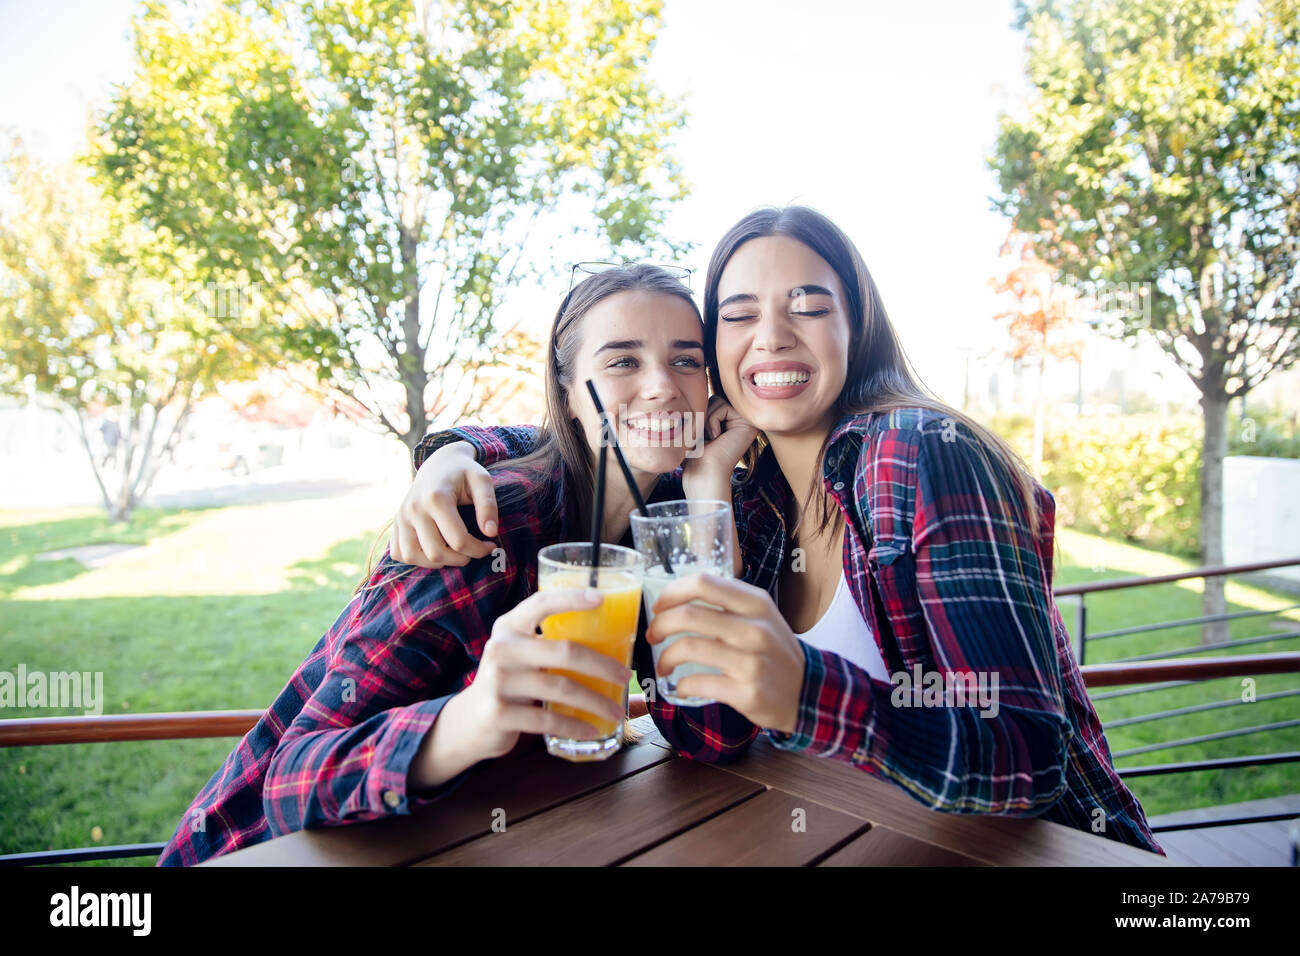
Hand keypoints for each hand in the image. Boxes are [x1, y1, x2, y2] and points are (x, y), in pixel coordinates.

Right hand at [389, 441, 500, 567]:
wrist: (439, 463)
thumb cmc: (464, 472)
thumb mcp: (482, 480)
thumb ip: (488, 505)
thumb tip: (491, 533)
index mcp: (436, 499)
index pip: (458, 541)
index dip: (479, 550)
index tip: (491, 545)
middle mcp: (414, 509)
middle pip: (435, 553)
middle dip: (460, 559)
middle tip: (473, 550)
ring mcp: (401, 517)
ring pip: (413, 557)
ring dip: (437, 562)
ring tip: (453, 552)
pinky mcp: (396, 523)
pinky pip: (398, 553)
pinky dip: (415, 559)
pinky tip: (433, 549)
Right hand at [438, 588, 634, 762]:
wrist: (470, 721)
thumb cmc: (510, 681)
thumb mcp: (520, 654)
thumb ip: (548, 643)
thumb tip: (609, 641)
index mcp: (509, 627)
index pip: (541, 603)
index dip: (571, 599)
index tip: (601, 598)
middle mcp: (501, 649)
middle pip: (564, 651)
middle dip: (602, 665)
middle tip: (625, 675)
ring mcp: (497, 681)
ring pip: (561, 688)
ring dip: (595, 702)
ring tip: (615, 710)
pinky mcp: (498, 713)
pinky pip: (547, 720)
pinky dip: (574, 726)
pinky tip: (591, 729)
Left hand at [645, 573, 804, 733]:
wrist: (808, 693)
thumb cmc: (774, 652)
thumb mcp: (761, 617)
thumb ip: (728, 604)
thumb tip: (678, 599)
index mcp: (756, 604)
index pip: (704, 583)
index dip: (672, 592)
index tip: (659, 606)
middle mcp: (755, 629)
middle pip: (689, 615)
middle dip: (659, 625)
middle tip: (653, 636)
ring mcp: (752, 662)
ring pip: (689, 648)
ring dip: (665, 657)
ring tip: (662, 665)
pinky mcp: (747, 692)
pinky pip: (699, 682)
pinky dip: (681, 685)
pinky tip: (681, 686)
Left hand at [682, 395, 757, 494]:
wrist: (703, 472)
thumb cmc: (696, 453)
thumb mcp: (697, 424)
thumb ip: (703, 406)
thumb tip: (698, 384)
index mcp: (731, 420)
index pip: (711, 400)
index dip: (701, 414)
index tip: (701, 434)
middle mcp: (741, 419)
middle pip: (715, 397)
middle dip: (704, 415)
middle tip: (705, 436)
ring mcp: (747, 421)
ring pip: (718, 400)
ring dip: (707, 419)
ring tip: (711, 437)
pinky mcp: (749, 423)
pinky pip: (724, 407)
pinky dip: (713, 421)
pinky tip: (717, 437)